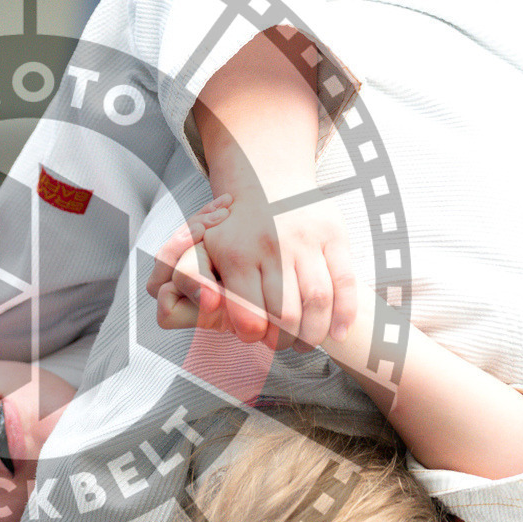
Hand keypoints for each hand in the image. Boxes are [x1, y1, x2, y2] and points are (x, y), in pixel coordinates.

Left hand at [149, 191, 355, 351]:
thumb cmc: (231, 224)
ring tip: (305, 342)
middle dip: (284, 340)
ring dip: (314, 332)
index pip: (249, 315)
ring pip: (317, 301)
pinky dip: (345, 314)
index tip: (253, 338)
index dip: (252, 335)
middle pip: (286, 314)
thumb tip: (176, 301)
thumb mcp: (199, 243)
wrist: (268, 176)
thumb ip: (185, 276)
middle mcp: (273, 245)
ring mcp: (307, 239)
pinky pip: (346, 281)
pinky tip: (338, 332)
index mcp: (236, 253)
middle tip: (280, 345)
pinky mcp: (334, 235)